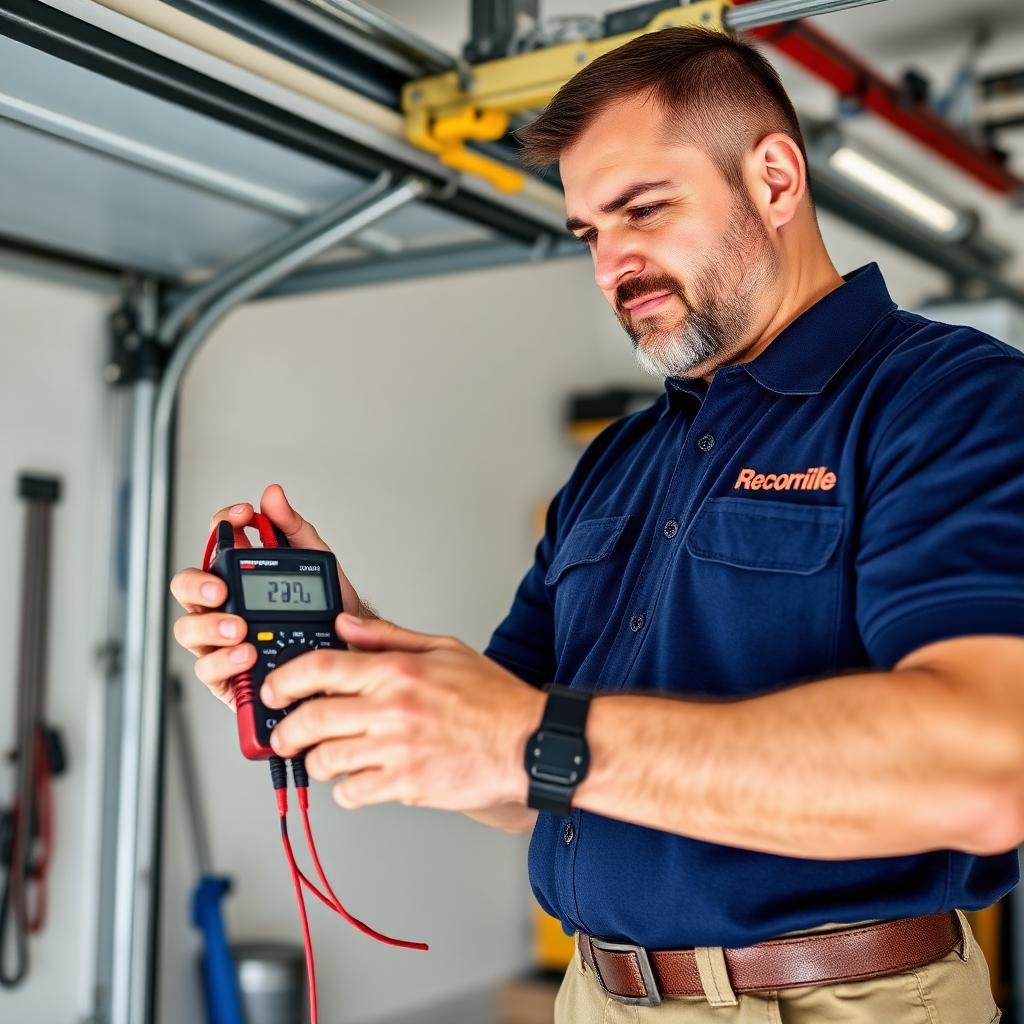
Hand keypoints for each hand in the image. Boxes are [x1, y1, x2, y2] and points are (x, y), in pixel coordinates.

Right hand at [170, 483, 362, 707]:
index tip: (243, 516)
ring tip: (239, 629)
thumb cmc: (327, 611)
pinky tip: (246, 653)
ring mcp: (220, 640)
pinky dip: (225, 660)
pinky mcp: (227, 674)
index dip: (222, 523)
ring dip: (209, 626)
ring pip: (188, 629)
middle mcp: (223, 605)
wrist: (347, 653)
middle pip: (185, 587)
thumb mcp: (316, 564)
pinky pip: (208, 667)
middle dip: (196, 584)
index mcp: (240, 573)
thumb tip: (272, 494)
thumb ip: (293, 529)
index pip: (216, 541)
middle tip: (221, 590)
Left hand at [264, 614, 545, 812]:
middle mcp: (392, 709)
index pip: (320, 667)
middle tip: (283, 734)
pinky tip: (358, 779)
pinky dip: (347, 789)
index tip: (273, 689)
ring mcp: (397, 749)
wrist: (529, 742)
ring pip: (327, 760)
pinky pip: (353, 792)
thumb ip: (388, 637)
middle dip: (285, 730)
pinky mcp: (406, 784)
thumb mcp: (443, 649)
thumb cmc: (492, 697)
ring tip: (324, 757)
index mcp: (397, 670)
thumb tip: (346, 626)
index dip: (285, 679)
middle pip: (312, 719)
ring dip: (317, 761)